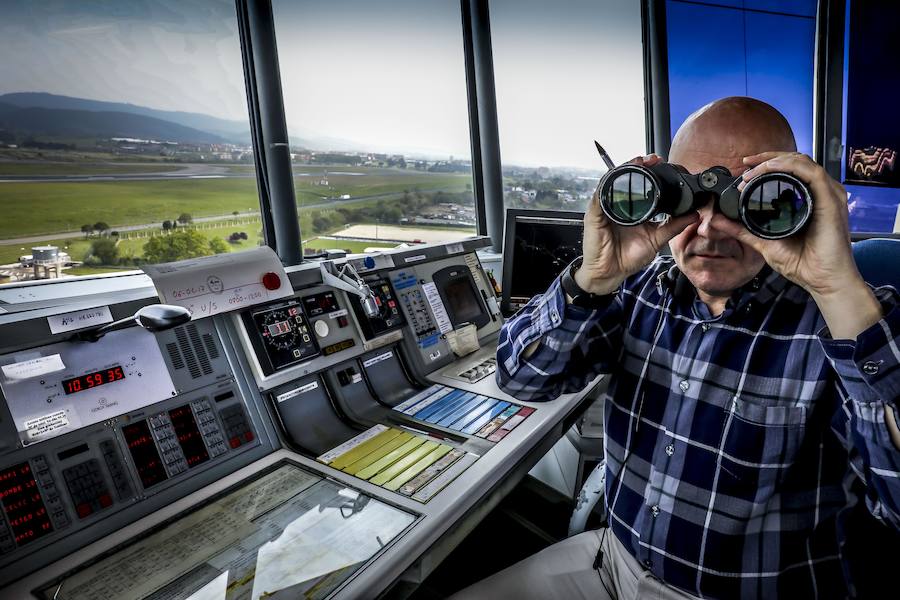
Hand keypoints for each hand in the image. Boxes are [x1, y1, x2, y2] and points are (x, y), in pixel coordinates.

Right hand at [576, 154, 699, 294]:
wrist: (609, 274)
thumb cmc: (627, 258)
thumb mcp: (656, 240)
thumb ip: (673, 226)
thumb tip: (694, 215)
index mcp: (631, 209)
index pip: (638, 184)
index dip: (648, 172)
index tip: (661, 163)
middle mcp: (616, 205)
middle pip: (624, 178)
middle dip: (638, 165)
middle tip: (654, 159)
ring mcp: (604, 208)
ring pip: (612, 181)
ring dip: (625, 169)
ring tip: (640, 162)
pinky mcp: (594, 215)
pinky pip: (600, 196)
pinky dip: (609, 184)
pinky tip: (619, 178)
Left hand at [711, 151, 858, 296]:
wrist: (822, 281)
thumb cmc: (802, 264)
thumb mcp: (763, 242)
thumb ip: (741, 230)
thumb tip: (717, 221)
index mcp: (806, 199)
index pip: (789, 169)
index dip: (766, 163)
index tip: (744, 167)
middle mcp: (818, 193)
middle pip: (795, 160)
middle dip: (767, 158)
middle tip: (745, 164)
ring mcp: (827, 195)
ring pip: (802, 162)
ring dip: (775, 161)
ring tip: (753, 170)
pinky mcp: (832, 201)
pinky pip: (813, 174)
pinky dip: (791, 167)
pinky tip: (772, 169)